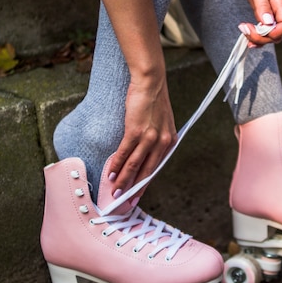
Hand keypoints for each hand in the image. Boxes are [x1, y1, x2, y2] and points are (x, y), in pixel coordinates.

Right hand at [106, 73, 177, 201]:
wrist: (150, 81)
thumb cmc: (153, 99)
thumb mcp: (162, 121)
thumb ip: (157, 137)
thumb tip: (146, 153)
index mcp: (170, 140)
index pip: (157, 167)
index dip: (145, 182)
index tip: (137, 195)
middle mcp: (163, 142)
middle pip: (146, 171)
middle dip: (134, 188)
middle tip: (125, 200)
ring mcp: (150, 137)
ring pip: (135, 165)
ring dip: (123, 180)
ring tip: (115, 191)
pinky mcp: (136, 131)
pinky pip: (125, 153)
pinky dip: (117, 165)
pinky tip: (111, 174)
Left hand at [240, 0, 281, 45]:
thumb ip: (262, 6)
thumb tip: (268, 24)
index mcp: (280, 2)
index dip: (274, 33)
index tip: (257, 30)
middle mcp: (279, 9)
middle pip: (280, 33)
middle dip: (263, 38)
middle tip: (246, 31)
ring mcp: (273, 11)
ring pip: (273, 33)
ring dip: (260, 38)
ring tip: (244, 33)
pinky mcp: (266, 11)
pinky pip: (266, 28)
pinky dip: (258, 34)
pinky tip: (248, 33)